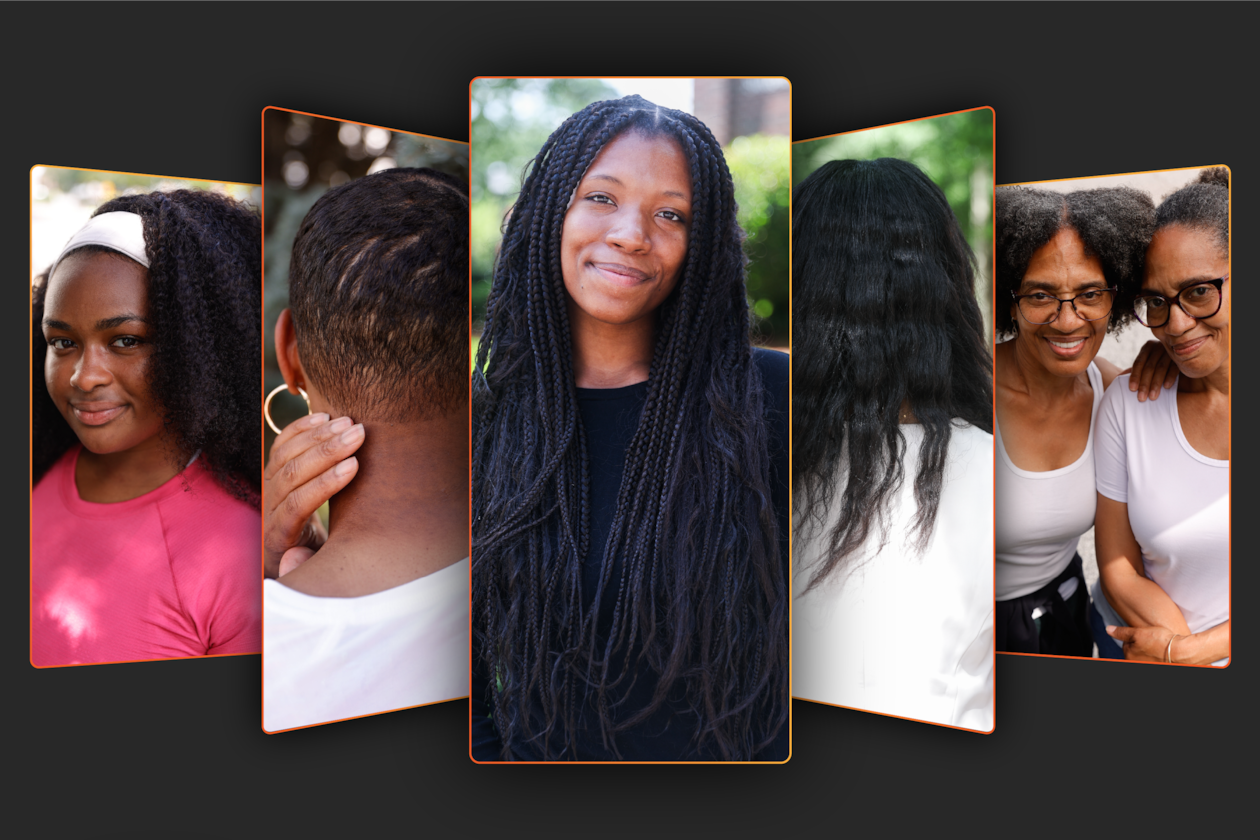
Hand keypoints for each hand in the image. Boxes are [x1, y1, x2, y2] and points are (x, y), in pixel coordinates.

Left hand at [263, 412, 364, 578]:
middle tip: (358, 434)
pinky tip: (324, 417)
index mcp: (277, 535)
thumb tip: (295, 556)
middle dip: (327, 451)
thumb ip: (304, 565)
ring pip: (285, 455)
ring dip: (319, 435)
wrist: (289, 553)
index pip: (297, 504)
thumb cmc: (312, 561)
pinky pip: (281, 445)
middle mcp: (267, 508)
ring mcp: (267, 488)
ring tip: (349, 423)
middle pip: (291, 473)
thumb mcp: (312, 571)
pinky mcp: (271, 472)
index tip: (354, 466)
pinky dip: (301, 428)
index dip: (326, 483)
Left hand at [1106, 624, 1178, 662]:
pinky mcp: (1158, 666)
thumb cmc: (1160, 642)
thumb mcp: (1138, 633)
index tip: (1146, 636)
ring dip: (1150, 651)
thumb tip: (1108, 629)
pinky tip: (1164, 652)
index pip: (1127, 645)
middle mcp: (1136, 663)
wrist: (1181, 652)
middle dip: (1142, 645)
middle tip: (1153, 641)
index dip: (1136, 637)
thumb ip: (1121, 632)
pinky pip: (1154, 660)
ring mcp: (1148, 665)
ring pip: (1145, 655)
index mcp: (1128, 657)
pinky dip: (1157, 657)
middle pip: (1136, 651)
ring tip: (1160, 646)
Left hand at [1124, 340, 1176, 401]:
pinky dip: (1170, 377)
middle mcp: (1159, 346)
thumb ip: (1135, 370)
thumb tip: (1118, 378)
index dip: (1135, 376)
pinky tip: (1166, 387)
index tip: (1132, 390)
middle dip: (1144, 384)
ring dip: (1156, 384)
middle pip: (1149, 367)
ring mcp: (1171, 351)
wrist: (1185, 355)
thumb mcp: (1148, 363)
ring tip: (1152, 397)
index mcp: (1147, 347)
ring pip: (1160, 368)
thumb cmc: (1160, 362)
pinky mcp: (1182, 356)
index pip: (1138, 363)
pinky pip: (1175, 367)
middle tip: (1141, 398)